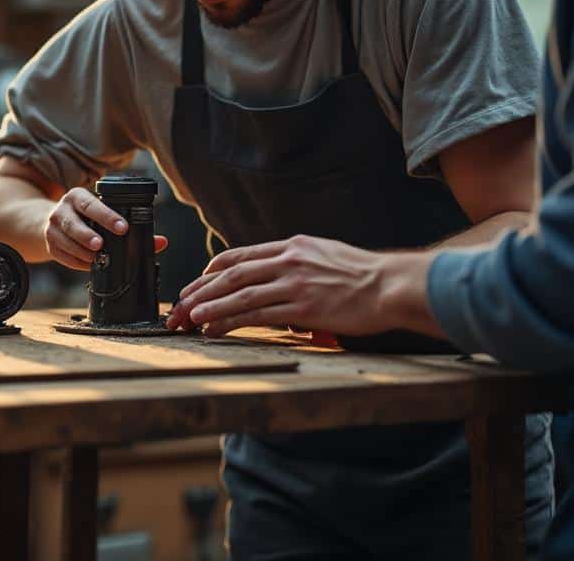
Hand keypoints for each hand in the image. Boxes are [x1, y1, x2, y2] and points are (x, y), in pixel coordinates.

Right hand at [44, 187, 167, 269]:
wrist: (53, 222)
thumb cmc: (88, 218)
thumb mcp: (104, 214)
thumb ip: (131, 226)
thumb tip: (161, 242)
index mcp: (77, 197)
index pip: (91, 204)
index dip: (107, 216)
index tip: (123, 228)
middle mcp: (62, 209)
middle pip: (73, 222)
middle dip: (87, 235)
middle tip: (101, 245)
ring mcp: (52, 227)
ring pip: (65, 240)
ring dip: (82, 251)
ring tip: (96, 257)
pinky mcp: (49, 244)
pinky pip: (62, 256)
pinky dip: (76, 261)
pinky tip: (88, 264)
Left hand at [167, 234, 430, 336]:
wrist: (393, 285)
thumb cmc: (365, 276)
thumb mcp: (326, 256)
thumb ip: (298, 263)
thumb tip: (278, 277)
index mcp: (292, 246)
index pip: (241, 255)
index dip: (213, 270)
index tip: (197, 281)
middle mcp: (288, 261)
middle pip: (231, 274)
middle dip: (201, 290)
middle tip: (180, 304)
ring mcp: (294, 283)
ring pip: (238, 294)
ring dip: (208, 306)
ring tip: (187, 317)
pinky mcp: (302, 307)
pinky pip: (256, 315)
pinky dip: (229, 321)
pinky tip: (213, 328)